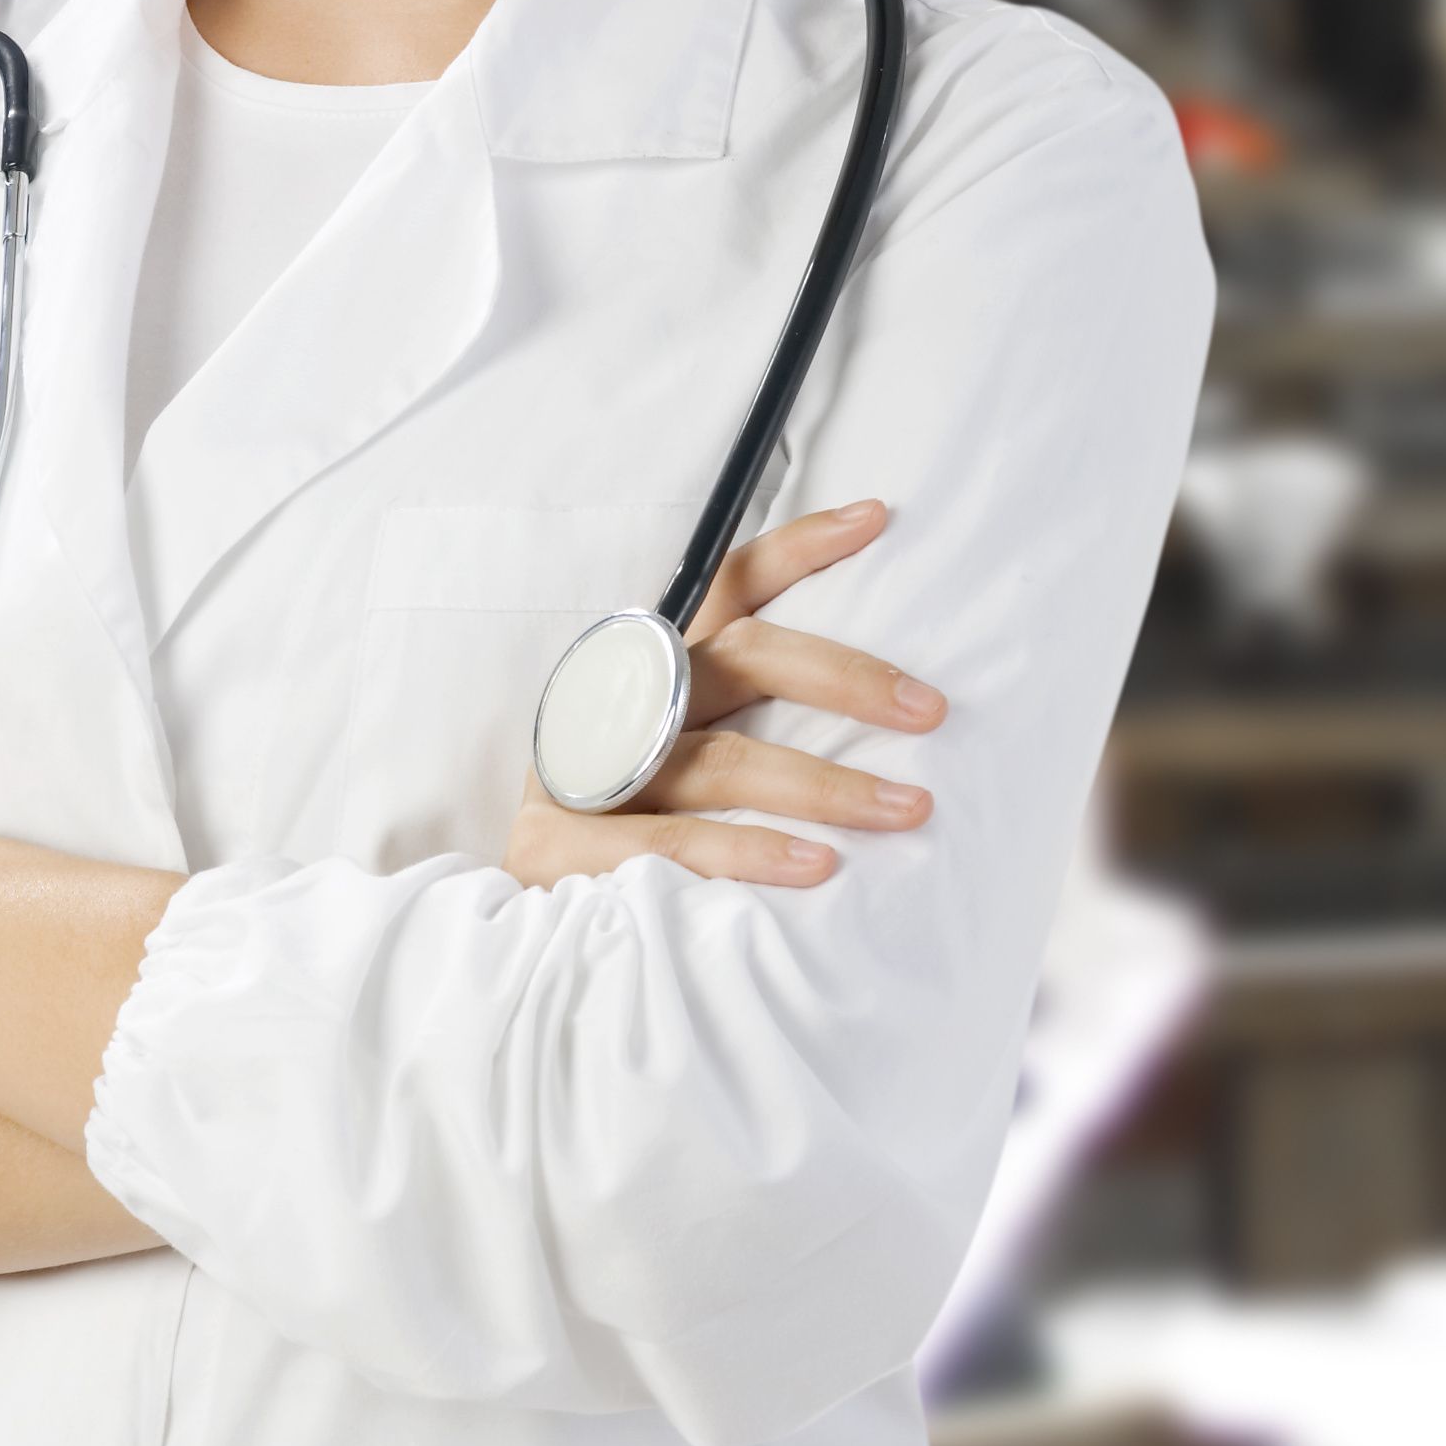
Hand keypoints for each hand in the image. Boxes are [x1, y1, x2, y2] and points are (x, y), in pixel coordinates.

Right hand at [503, 497, 943, 889]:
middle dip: (843, 677)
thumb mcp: (678, 766)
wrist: (515, 926)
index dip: (794, 550)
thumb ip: (751, 732)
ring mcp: (588, 771)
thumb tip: (886, 720)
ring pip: (724, 761)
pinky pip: (674, 842)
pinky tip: (816, 866)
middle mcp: (622, 705)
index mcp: (654, 672)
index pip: (725, 591)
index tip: (875, 519)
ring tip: (906, 809)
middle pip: (741, 659)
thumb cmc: (625, 837)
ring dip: (823, 785)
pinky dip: (749, 851)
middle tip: (930, 710)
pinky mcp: (564, 842)